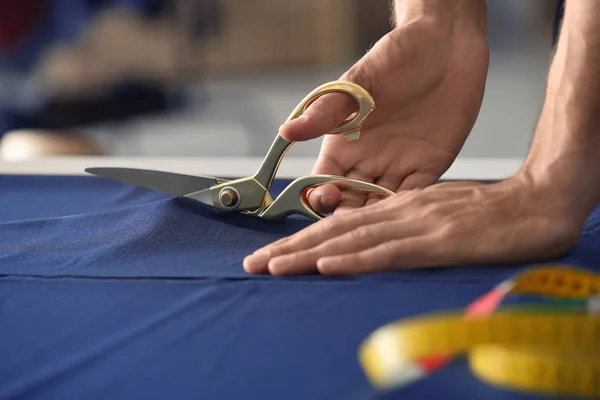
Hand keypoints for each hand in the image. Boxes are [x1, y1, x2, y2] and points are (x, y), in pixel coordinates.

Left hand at [243, 176, 582, 274]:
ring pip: (351, 239)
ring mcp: (415, 223)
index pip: (340, 224)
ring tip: (273, 267)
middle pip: (334, 231)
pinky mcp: (437, 239)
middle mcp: (397, 210)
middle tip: (253, 265)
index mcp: (396, 205)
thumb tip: (374, 245)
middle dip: (290, 248)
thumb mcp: (435, 216)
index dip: (303, 239)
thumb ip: (404, 228)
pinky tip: (327, 266)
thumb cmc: (486, 214)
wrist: (534, 203)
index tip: (273, 254)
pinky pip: (389, 250)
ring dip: (309, 255)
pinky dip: (355, 259)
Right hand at [279, 15, 488, 212]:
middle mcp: (368, 159)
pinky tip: (405, 213)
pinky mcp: (429, 165)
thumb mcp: (357, 84)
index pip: (324, 180)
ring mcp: (398, 164)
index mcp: (344, 143)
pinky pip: (415, 194)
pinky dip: (408, 208)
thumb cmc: (396, 56)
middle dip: (347, 214)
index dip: (320, 195)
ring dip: (377, 217)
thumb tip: (286, 131)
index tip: (325, 199)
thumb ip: (324, 113)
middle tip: (350, 220)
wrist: (446, 44)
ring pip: (381, 203)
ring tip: (377, 225)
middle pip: (351, 200)